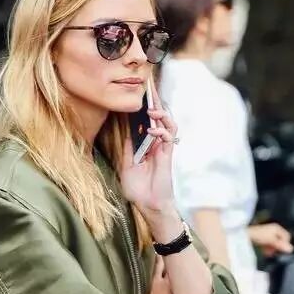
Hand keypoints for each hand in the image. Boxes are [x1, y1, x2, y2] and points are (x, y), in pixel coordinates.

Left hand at [118, 84, 180, 237]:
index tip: (138, 95)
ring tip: (151, 109)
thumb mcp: (127, 167)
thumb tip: (126, 133)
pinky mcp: (167, 155)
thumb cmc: (139, 190)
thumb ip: (128, 150)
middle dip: (154, 103)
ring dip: (161, 114)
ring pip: (167, 124)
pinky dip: (161, 131)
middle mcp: (156, 145)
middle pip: (158, 119)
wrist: (149, 205)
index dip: (143, 109)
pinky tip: (152, 130)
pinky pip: (168, 138)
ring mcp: (163, 149)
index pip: (146, 123)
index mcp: (146, 147)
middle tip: (149, 87)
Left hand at [249, 223, 292, 256]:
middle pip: (280, 241)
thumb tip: (291, 249)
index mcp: (277, 228)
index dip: (285, 244)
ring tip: (268, 252)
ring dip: (272, 249)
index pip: (287, 237)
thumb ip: (281, 245)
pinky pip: (268, 245)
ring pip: (274, 244)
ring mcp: (267, 234)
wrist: (246, 236)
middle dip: (277, 247)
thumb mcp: (272, 240)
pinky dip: (267, 249)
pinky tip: (264, 251)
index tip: (282, 250)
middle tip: (273, 252)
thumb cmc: (258, 235)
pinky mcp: (262, 239)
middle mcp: (273, 230)